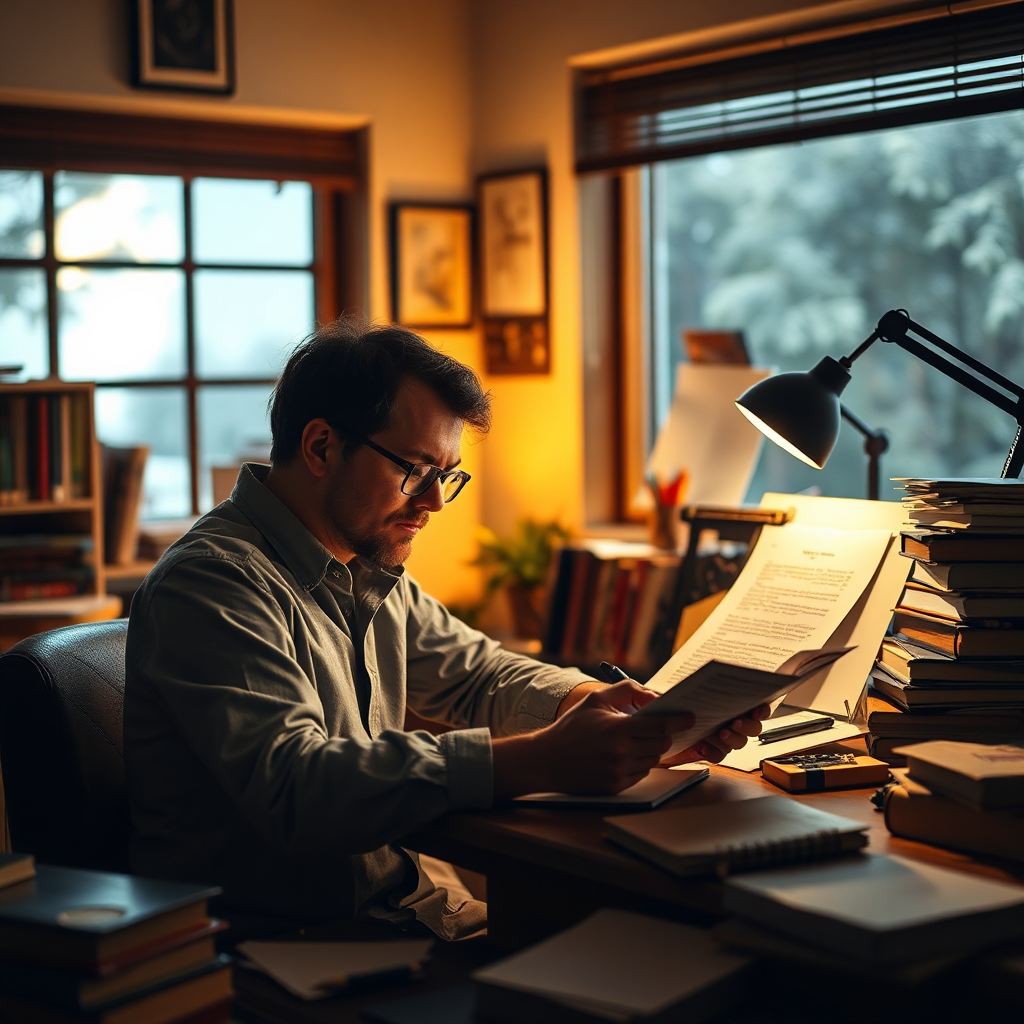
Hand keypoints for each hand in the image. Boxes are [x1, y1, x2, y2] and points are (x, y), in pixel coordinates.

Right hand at [492, 681, 694, 798]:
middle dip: (663, 735)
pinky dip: (639, 763)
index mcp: (617, 729)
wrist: (546, 760)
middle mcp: (620, 753)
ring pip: (653, 760)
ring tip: (634, 740)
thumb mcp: (596, 700)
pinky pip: (641, 774)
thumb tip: (655, 696)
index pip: (660, 726)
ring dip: (651, 749)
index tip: (691, 717)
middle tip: (657, 728)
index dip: (678, 721)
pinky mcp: (615, 787)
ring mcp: (618, 773)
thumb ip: (627, 691)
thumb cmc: (572, 727)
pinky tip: (624, 755)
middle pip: (661, 744)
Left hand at [659, 702, 771, 765]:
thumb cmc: (657, 709)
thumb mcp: (654, 695)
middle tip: (736, 720)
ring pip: (738, 741)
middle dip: (748, 724)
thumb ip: (656, 694)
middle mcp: (726, 719)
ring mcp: (718, 737)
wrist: (646, 732)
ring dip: (733, 737)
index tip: (758, 707)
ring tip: (721, 731)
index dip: (762, 707)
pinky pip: (718, 755)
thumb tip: (659, 697)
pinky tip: (705, 747)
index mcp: (724, 701)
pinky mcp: (706, 751)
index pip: (752, 704)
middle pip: (751, 726)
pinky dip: (715, 751)